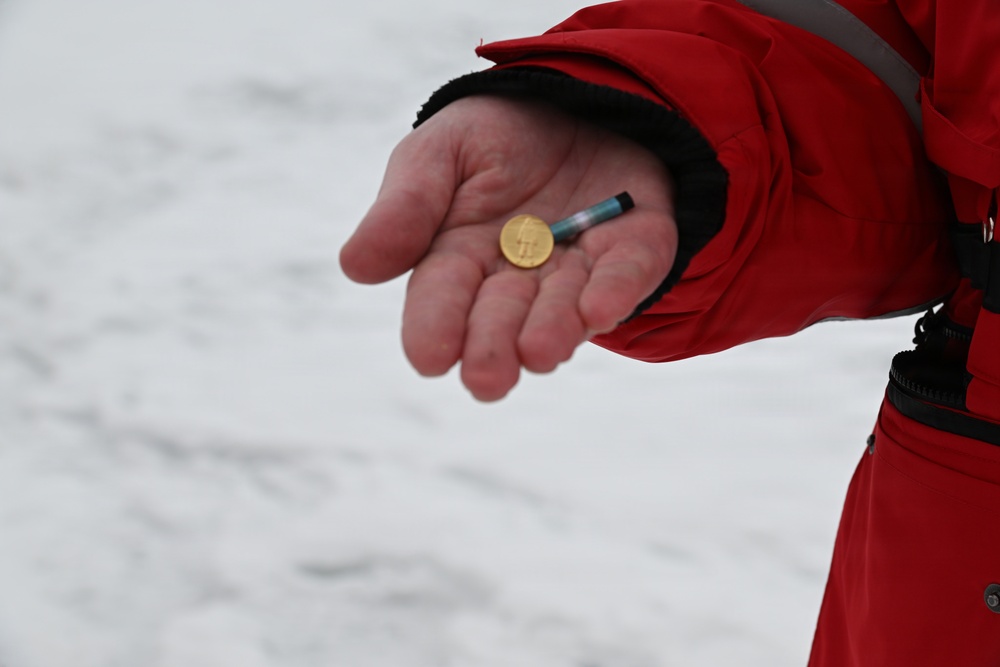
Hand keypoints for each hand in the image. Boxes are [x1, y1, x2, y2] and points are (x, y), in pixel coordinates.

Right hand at [340, 96, 676, 400]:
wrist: (570, 97)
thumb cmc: (491, 136)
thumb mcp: (436, 152)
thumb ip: (405, 204)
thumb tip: (355, 267)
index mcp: (459, 258)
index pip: (441, 298)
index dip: (434, 327)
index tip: (429, 356)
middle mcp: (519, 276)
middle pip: (503, 318)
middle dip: (494, 348)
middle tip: (486, 379)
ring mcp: (579, 266)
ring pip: (564, 308)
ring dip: (553, 331)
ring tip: (538, 353)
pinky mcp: (635, 244)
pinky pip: (630, 271)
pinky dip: (617, 290)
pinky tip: (598, 310)